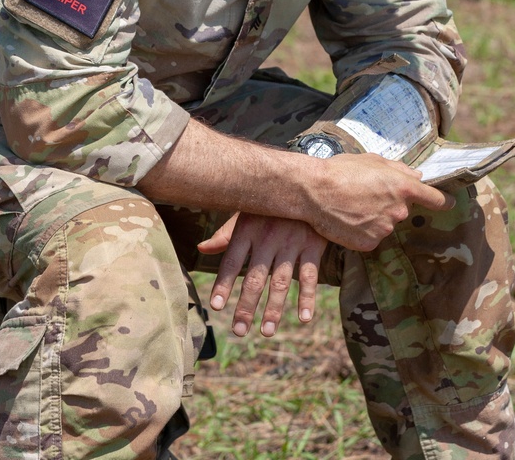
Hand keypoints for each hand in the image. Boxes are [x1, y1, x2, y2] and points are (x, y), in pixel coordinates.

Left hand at [197, 213, 326, 337]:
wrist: (308, 183)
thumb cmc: (272, 203)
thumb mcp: (247, 212)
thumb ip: (226, 233)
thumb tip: (201, 249)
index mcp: (248, 229)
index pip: (231, 260)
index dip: (223, 284)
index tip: (216, 307)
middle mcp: (268, 237)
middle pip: (255, 277)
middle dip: (246, 306)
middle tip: (238, 331)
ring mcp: (292, 242)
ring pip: (281, 280)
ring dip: (274, 308)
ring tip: (266, 331)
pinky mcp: (313, 245)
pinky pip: (310, 275)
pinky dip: (308, 297)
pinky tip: (304, 318)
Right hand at [306, 152, 453, 251]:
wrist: (314, 190)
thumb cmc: (341, 169)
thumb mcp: (371, 160)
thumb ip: (398, 168)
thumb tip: (417, 175)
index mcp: (402, 187)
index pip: (434, 198)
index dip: (444, 200)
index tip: (450, 203)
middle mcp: (398, 210)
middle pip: (403, 211)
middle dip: (389, 205)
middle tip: (365, 196)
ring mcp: (384, 229)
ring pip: (386, 224)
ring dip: (375, 218)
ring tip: (352, 206)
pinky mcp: (369, 243)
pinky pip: (371, 237)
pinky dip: (362, 231)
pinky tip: (347, 220)